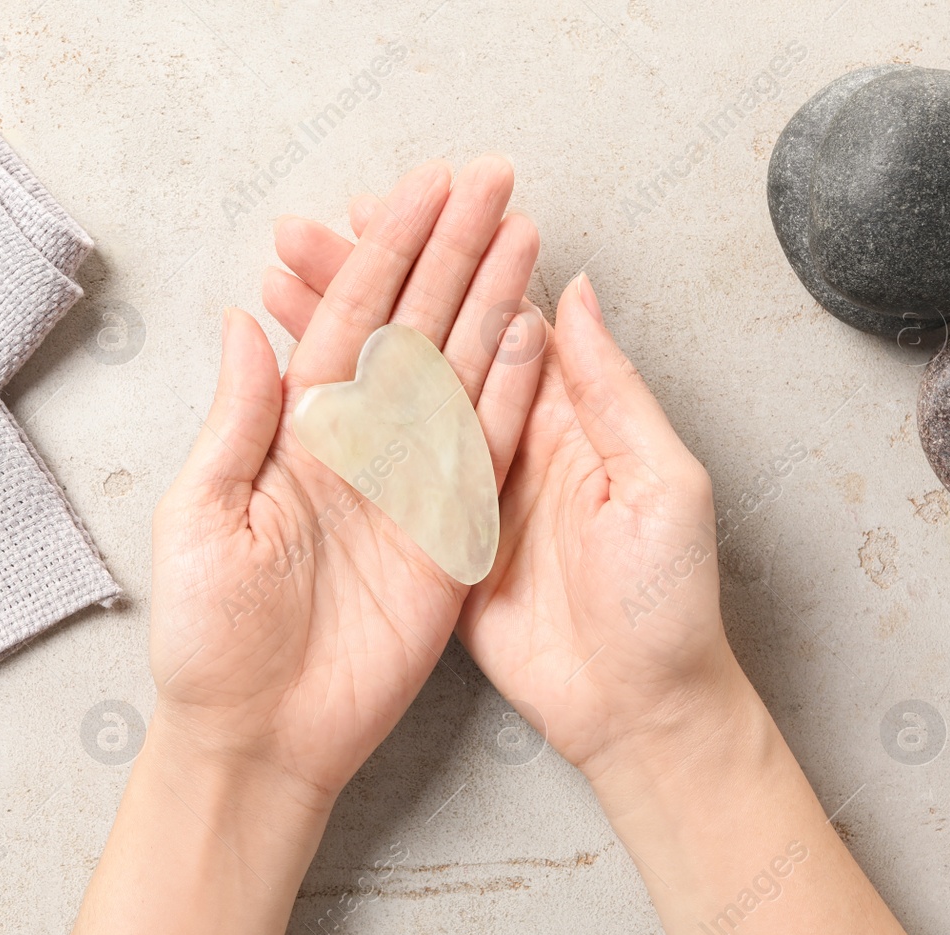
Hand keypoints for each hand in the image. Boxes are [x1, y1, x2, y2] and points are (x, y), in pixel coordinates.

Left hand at [151, 157, 543, 808]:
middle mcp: (356, 448)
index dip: (384, 251)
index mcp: (294, 433)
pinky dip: (509, 396)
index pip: (348, 319)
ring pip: (456, 376)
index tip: (421, 190)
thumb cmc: (210, 639)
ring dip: (490, 304)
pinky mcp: (447, 541)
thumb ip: (237, 420)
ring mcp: (407, 491)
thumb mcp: (203, 518)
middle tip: (491, 180)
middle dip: (450, 252)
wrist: (258, 736)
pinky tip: (532, 337)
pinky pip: (484, 456)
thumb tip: (247, 321)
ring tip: (524, 234)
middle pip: (412, 328)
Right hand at [263, 203, 742, 777]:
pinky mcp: (433, 541)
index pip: (489, 313)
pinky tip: (295, 384)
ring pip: (393, 395)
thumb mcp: (660, 485)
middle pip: (427, 342)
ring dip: (339, 338)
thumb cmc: (666, 604)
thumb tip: (574, 292)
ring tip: (283, 287)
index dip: (439, 259)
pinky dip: (338, 423)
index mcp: (565, 415)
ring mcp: (463, 490)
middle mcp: (507, 440)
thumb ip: (612, 391)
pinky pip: (382, 469)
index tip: (386, 209)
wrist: (637, 710)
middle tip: (302, 235)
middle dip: (368, 285)